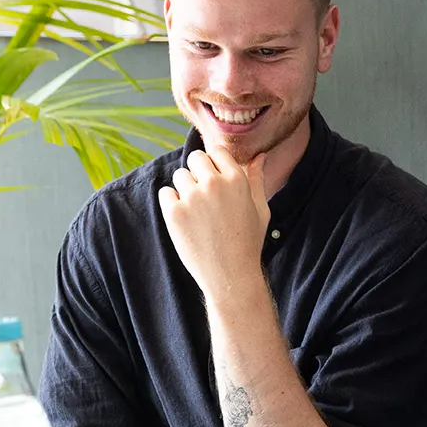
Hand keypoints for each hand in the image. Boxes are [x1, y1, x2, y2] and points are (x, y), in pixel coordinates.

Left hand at [158, 146, 270, 301]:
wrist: (230, 275)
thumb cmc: (248, 242)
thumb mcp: (260, 209)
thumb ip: (257, 179)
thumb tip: (260, 156)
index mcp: (237, 180)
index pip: (216, 151)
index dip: (214, 163)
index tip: (215, 179)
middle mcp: (214, 184)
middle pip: (195, 158)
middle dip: (198, 172)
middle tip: (204, 196)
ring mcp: (192, 197)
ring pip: (180, 175)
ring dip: (185, 188)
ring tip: (197, 213)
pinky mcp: (174, 212)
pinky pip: (165, 193)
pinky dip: (172, 203)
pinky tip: (186, 219)